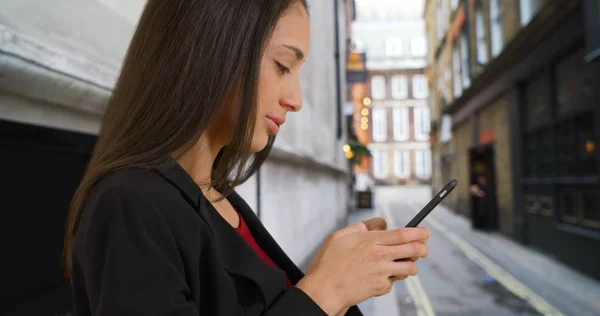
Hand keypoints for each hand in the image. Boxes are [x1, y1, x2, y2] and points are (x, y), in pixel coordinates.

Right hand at [296, 221, 430, 314]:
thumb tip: (380, 223)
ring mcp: (382, 273)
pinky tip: (381, 277)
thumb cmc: (328, 263)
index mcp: (371, 241)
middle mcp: (380, 256)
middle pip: (412, 250)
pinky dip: (391, 279)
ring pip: (409, 268)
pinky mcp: (381, 287)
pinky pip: (393, 282)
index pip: (403, 234)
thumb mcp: (340, 235)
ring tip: (405, 264)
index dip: (419, 232)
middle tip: (424, 248)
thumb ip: (362, 226)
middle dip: (422, 248)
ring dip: (411, 265)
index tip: (426, 232)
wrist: (325, 289)